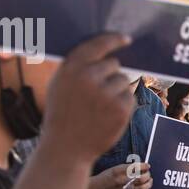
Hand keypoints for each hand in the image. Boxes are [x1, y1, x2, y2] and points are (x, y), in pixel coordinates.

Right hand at [42, 33, 135, 163]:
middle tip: (96, 96)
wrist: (66, 149)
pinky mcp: (121, 108)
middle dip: (108, 76)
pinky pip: (129, 97)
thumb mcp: (59, 85)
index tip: (125, 39)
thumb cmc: (62, 115)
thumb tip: (103, 51)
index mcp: (71, 68)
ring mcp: (106, 93)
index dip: (114, 40)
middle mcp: (89, 77)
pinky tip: (107, 117)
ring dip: (116, 92)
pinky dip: (122, 105)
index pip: (98, 44)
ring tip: (99, 109)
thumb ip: (77, 67)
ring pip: (123, 81)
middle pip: (114, 64)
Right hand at [86, 161, 145, 188]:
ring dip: (149, 183)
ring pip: (143, 188)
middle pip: (141, 178)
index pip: (135, 168)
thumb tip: (143, 166)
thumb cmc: (106, 177)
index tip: (147, 165)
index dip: (144, 166)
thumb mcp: (114, 168)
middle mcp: (121, 181)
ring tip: (149, 180)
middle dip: (147, 174)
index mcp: (118, 171)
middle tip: (147, 173)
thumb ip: (128, 168)